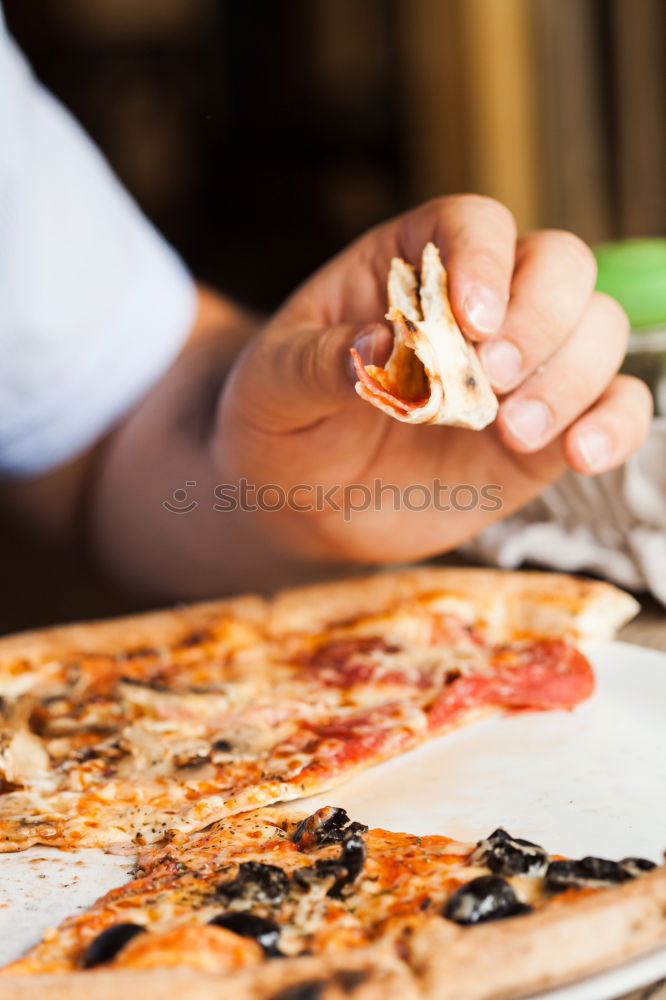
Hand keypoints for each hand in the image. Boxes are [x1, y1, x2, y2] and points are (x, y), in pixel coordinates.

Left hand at [215, 195, 651, 566]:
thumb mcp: (272, 389)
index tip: (473, 319)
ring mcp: (519, 368)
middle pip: (559, 265)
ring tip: (512, 433)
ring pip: (597, 331)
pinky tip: (582, 454)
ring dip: (573, 376)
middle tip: (493, 377)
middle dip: (541, 317)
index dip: (484, 258)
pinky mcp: (542, 430)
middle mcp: (479, 305)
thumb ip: (315, 364)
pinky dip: (616, 425)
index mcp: (408, 265)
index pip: (472, 225)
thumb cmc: (281, 423)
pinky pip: (611, 408)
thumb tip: (379, 344)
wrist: (301, 500)